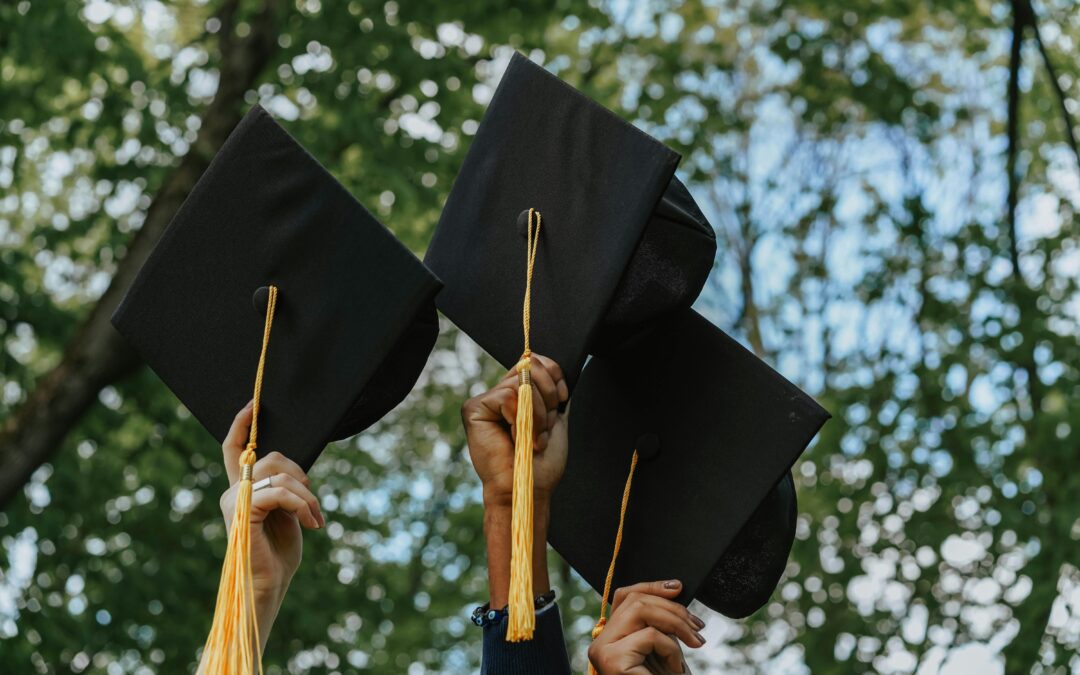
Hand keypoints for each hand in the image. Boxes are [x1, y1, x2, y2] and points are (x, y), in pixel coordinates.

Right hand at [217, 401, 324, 645]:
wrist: (269, 584)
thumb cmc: (279, 553)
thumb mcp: (287, 511)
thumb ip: (284, 487)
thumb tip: (292, 471)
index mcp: (242, 489)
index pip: (234, 449)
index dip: (241, 425)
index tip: (253, 404)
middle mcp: (233, 492)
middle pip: (273, 458)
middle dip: (303, 476)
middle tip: (314, 504)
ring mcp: (234, 501)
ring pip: (280, 475)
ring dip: (307, 496)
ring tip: (316, 518)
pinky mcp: (241, 512)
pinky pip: (279, 492)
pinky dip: (302, 505)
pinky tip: (312, 523)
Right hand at [462, 353, 569, 505]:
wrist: (526, 488)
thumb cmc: (539, 463)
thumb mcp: (552, 420)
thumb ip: (550, 394)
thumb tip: (548, 366)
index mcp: (517, 396)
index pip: (534, 362)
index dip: (554, 375)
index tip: (562, 400)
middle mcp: (499, 394)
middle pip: (529, 365)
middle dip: (548, 396)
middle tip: (546, 426)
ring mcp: (486, 401)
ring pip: (522, 383)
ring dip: (538, 414)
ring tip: (534, 439)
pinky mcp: (474, 408)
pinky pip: (508, 397)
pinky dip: (521, 419)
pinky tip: (518, 440)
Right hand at [588, 580, 703, 674]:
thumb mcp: (660, 651)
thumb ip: (658, 625)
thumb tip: (674, 590)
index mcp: (609, 637)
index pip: (624, 596)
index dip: (651, 586)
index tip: (678, 587)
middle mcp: (599, 641)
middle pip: (635, 600)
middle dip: (673, 608)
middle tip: (699, 628)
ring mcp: (603, 650)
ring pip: (641, 610)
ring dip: (676, 623)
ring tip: (695, 644)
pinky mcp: (613, 661)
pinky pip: (650, 636)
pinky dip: (672, 650)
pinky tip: (676, 669)